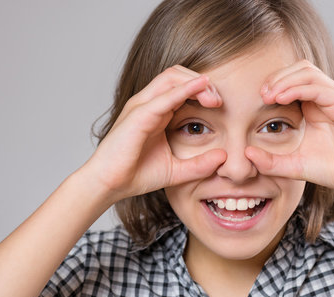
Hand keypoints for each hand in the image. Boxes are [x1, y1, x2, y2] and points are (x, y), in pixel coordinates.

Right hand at [81, 65, 226, 201]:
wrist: (109, 185)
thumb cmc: (136, 174)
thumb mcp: (177, 171)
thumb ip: (200, 165)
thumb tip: (224, 157)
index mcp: (157, 112)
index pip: (182, 86)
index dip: (203, 89)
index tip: (221, 105)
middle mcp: (149, 104)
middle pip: (178, 75)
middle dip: (203, 82)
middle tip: (219, 100)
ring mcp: (141, 107)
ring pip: (171, 77)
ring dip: (196, 83)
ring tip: (214, 97)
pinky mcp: (138, 116)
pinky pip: (163, 97)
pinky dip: (184, 90)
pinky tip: (201, 88)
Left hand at [246, 60, 333, 194]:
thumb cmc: (333, 170)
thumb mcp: (293, 165)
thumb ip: (270, 161)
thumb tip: (246, 153)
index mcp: (315, 105)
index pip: (293, 79)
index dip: (274, 83)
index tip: (257, 99)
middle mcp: (327, 96)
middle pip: (299, 68)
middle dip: (277, 77)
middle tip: (260, 94)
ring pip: (307, 72)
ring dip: (284, 80)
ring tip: (268, 95)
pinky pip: (317, 87)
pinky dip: (297, 88)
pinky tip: (281, 99)